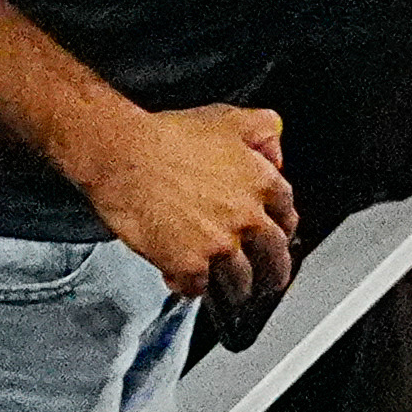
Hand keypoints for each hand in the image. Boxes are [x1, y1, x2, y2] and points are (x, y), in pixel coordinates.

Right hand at [77, 103, 298, 309]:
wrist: (123, 154)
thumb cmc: (166, 136)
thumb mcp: (227, 118)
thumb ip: (261, 130)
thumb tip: (276, 153)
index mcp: (261, 183)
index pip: (288, 215)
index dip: (283, 229)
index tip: (279, 238)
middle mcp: (247, 217)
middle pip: (274, 255)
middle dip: (274, 272)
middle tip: (269, 281)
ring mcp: (220, 243)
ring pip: (240, 279)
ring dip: (236, 288)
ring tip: (232, 292)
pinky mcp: (189, 264)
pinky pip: (198, 288)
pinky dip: (191, 288)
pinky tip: (184, 281)